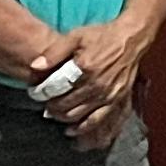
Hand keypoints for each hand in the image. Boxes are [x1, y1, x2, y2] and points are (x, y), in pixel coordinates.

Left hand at [41, 21, 147, 153]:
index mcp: (84, 67)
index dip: (41, 92)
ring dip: (62, 117)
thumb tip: (35, 66)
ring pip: (77, 115)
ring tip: (54, 113)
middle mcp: (95, 84)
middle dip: (50, 106)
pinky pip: (96, 120)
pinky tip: (71, 129)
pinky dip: (82, 128)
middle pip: (65, 104)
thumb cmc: (102, 36)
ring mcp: (107, 95)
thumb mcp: (76, 36)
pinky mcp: (116, 101)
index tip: (34, 93)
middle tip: (44, 103)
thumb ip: (55, 52)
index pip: (55, 87)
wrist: (131, 40)